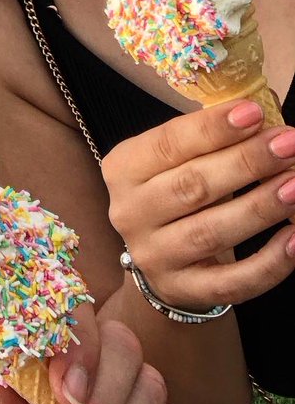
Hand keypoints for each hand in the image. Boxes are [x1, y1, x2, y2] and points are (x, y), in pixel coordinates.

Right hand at [103, 99, 294, 308]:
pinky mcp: (183, 291)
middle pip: (192, 186)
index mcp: (124, 169)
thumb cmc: (176, 191)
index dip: (212, 128)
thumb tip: (260, 113)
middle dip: (246, 162)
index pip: (168, 144)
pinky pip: (231, 282)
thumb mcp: (175, 161)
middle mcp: (130, 212)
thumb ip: (207, 140)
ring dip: (260, 207)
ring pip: (212, 232)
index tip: (255, 113)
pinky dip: (268, 262)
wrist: (162, 258)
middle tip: (289, 143)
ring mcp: (153, 256)